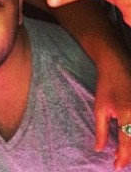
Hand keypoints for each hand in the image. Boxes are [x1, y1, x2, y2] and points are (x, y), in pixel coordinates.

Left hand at [92, 51, 130, 169]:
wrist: (117, 66)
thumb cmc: (106, 86)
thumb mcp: (100, 108)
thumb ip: (101, 130)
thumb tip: (99, 149)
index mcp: (126, 115)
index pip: (127, 145)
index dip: (122, 159)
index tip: (116, 167)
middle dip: (129, 156)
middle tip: (119, 161)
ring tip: (123, 152)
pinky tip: (129, 139)